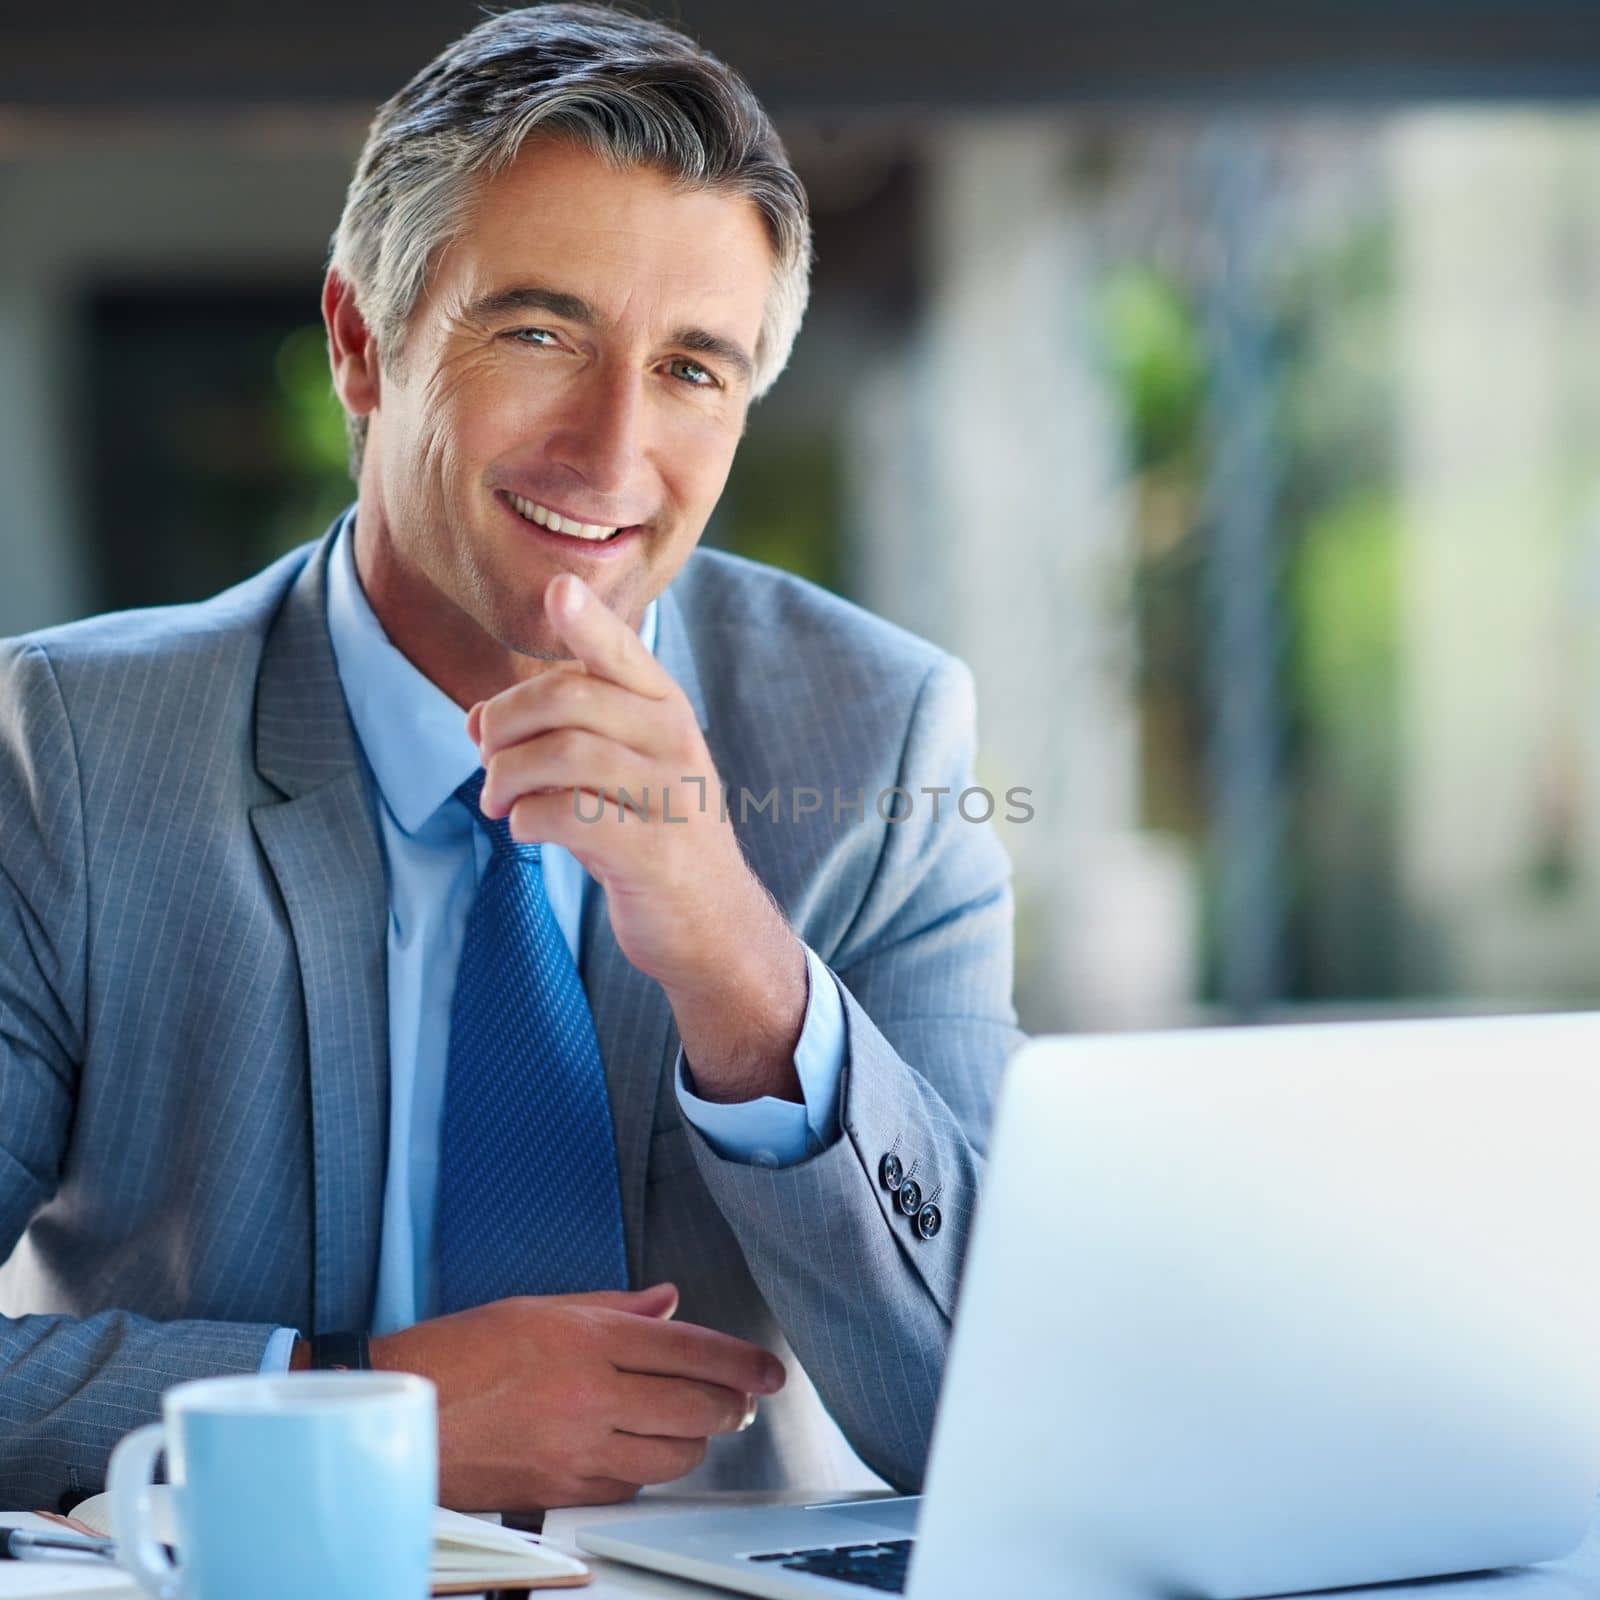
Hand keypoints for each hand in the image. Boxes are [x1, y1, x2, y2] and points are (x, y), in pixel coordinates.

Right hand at [368, 1282, 784, 1511]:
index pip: (691, 1349)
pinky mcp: (562, 1491)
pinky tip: (638, 1450)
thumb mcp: (539, 1308)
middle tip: (740, 1398)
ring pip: (674, 1455)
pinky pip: (632, 1486)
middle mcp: (590, 1395)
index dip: (741, 1362)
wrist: (404, 1412)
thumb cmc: (460, 1353)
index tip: (770, 1370)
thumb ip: (614, 1308)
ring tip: (691, 1422)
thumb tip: (668, 1303)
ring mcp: (578, 1449)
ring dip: (694, 1439)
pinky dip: (646, 1469)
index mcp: (587, 1340)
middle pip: (697, 1408)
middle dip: (732, 1404)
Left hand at [469, 574, 807, 1103]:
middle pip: (570, 699)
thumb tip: (474, 720)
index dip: (588, 621)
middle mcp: (674, 742)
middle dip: (506, 722)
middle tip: (482, 756)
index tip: (557, 589)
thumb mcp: (620, 770)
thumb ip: (559, 735)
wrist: (711, 923)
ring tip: (494, 801)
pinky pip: (570, 816)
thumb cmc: (651, 835)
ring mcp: (669, 796)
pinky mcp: (653, 851)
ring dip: (506, 776)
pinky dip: (528, 818)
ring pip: (564, 755)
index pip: (623, 652)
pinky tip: (524, 830)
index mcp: (665, 709)